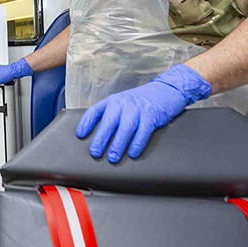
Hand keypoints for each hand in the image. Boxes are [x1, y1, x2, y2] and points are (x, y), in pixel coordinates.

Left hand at [75, 64, 211, 162]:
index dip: (86, 123)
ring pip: (125, 128)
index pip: (95, 110)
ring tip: (112, 157)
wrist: (167, 89)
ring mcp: (138, 108)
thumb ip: (112, 114)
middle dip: (100, 139)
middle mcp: (124, 103)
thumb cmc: (142, 100)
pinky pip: (143, 131)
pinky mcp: (152, 115)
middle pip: (109, 122)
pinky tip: (133, 153)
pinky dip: (137, 143)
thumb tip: (98, 134)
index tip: (80, 135)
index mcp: (114, 100)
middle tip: (95, 152)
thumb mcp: (123, 103)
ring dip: (118, 144)